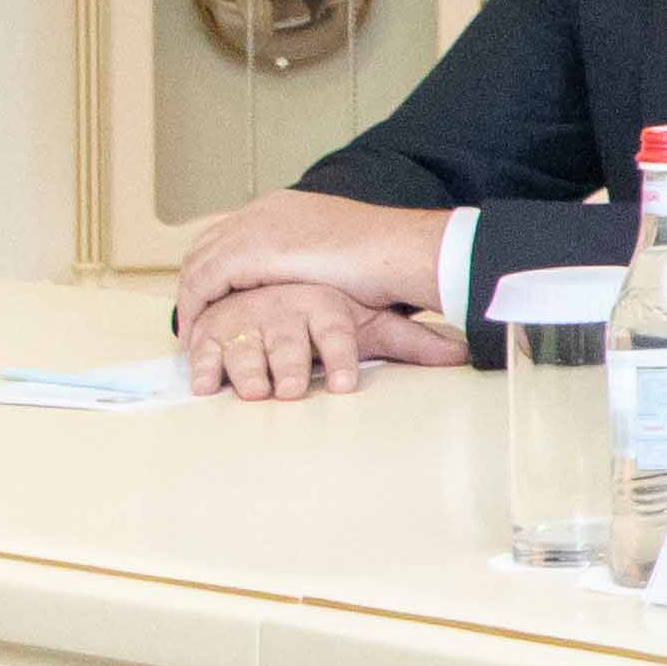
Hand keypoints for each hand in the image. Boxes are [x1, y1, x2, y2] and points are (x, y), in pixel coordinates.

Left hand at [174, 190, 449, 322]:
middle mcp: (262, 211)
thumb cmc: (389, 258)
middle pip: (207, 243)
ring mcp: (252, 228)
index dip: (218, 262)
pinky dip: (193, 308)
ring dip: (191, 298)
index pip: (233, 231)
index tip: (216, 291)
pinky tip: (196, 333)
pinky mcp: (245, 253)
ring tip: (191, 330)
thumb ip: (320, 257)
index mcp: (286, 206)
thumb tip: (321, 277)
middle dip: (196, 279)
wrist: (399, 251)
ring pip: (198, 263)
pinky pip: (201, 283)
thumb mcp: (344, 251)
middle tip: (194, 313)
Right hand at [179, 278, 457, 399]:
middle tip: (296, 392)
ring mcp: (247, 316)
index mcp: (324, 305)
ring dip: (248, 369)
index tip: (347, 386)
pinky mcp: (215, 326)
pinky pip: (204, 345)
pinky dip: (203, 365)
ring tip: (257, 393)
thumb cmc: (325, 309)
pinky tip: (206, 385)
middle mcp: (285, 308)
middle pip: (289, 340)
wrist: (275, 272)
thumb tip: (463, 353)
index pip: (337, 331)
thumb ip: (410, 339)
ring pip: (246, 343)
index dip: (342, 358)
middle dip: (291, 367)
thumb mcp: (369, 322)